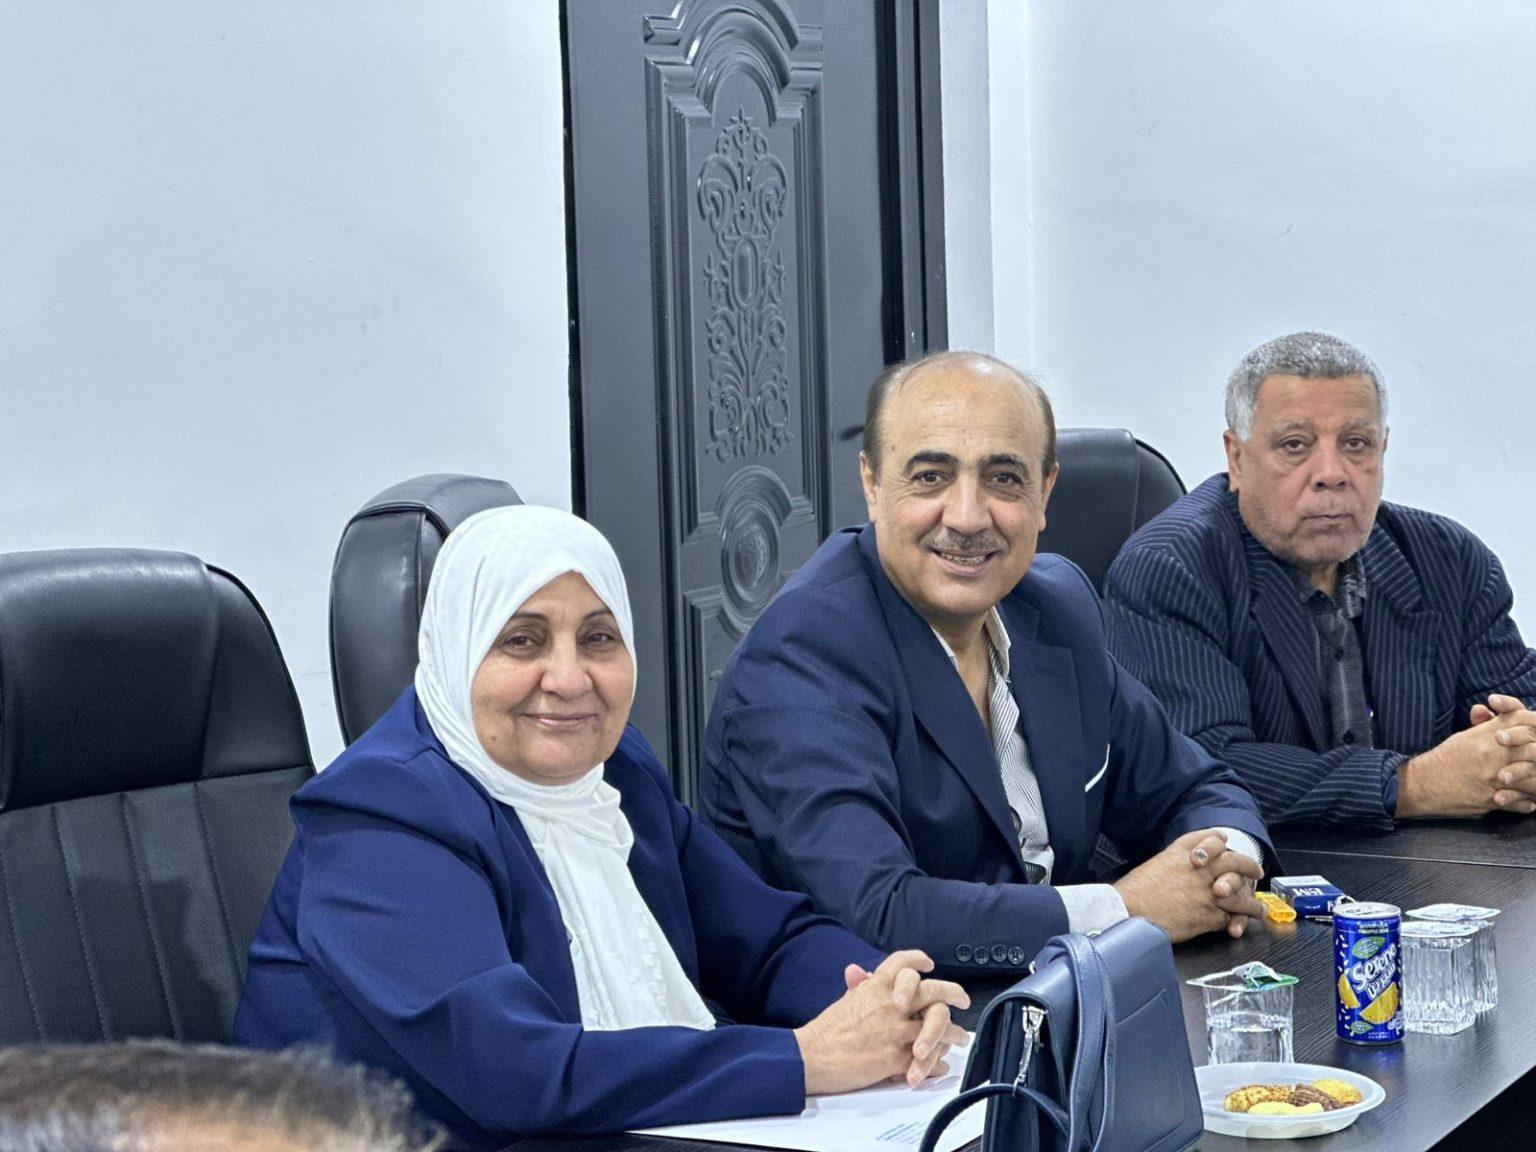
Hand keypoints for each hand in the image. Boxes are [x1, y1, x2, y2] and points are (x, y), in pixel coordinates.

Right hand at [794, 950, 968, 1095]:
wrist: (813, 1055)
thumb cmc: (827, 1031)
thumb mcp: (845, 1000)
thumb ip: (860, 987)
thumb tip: (858, 972)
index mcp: (875, 987)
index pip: (902, 963)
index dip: (918, 959)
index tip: (928, 963)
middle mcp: (890, 1004)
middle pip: (932, 990)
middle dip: (953, 993)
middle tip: (962, 999)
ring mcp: (895, 1030)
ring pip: (937, 1025)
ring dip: (953, 1033)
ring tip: (959, 1037)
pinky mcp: (895, 1057)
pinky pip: (927, 1058)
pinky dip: (937, 1063)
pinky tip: (940, 1065)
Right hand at [1114, 829, 1263, 942]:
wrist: (1130, 909)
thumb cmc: (1135, 891)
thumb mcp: (1155, 864)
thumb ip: (1174, 861)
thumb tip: (1182, 867)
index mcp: (1183, 852)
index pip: (1211, 839)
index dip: (1220, 841)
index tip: (1226, 841)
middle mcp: (1200, 868)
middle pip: (1233, 861)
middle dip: (1248, 866)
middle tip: (1256, 871)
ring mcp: (1207, 892)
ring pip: (1239, 893)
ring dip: (1251, 902)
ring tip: (1258, 908)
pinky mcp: (1208, 915)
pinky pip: (1230, 916)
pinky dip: (1237, 921)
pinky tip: (1241, 925)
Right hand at [1398, 695, 1535, 816]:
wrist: (1422, 784)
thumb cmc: (1444, 759)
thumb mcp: (1464, 737)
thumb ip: (1484, 725)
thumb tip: (1489, 711)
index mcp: (1486, 735)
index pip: (1522, 722)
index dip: (1533, 727)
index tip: (1534, 736)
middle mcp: (1493, 754)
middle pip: (1533, 750)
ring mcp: (1494, 778)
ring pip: (1532, 779)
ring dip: (1535, 782)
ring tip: (1535, 782)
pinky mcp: (1492, 800)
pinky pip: (1521, 802)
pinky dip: (1527, 803)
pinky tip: (1529, 801)